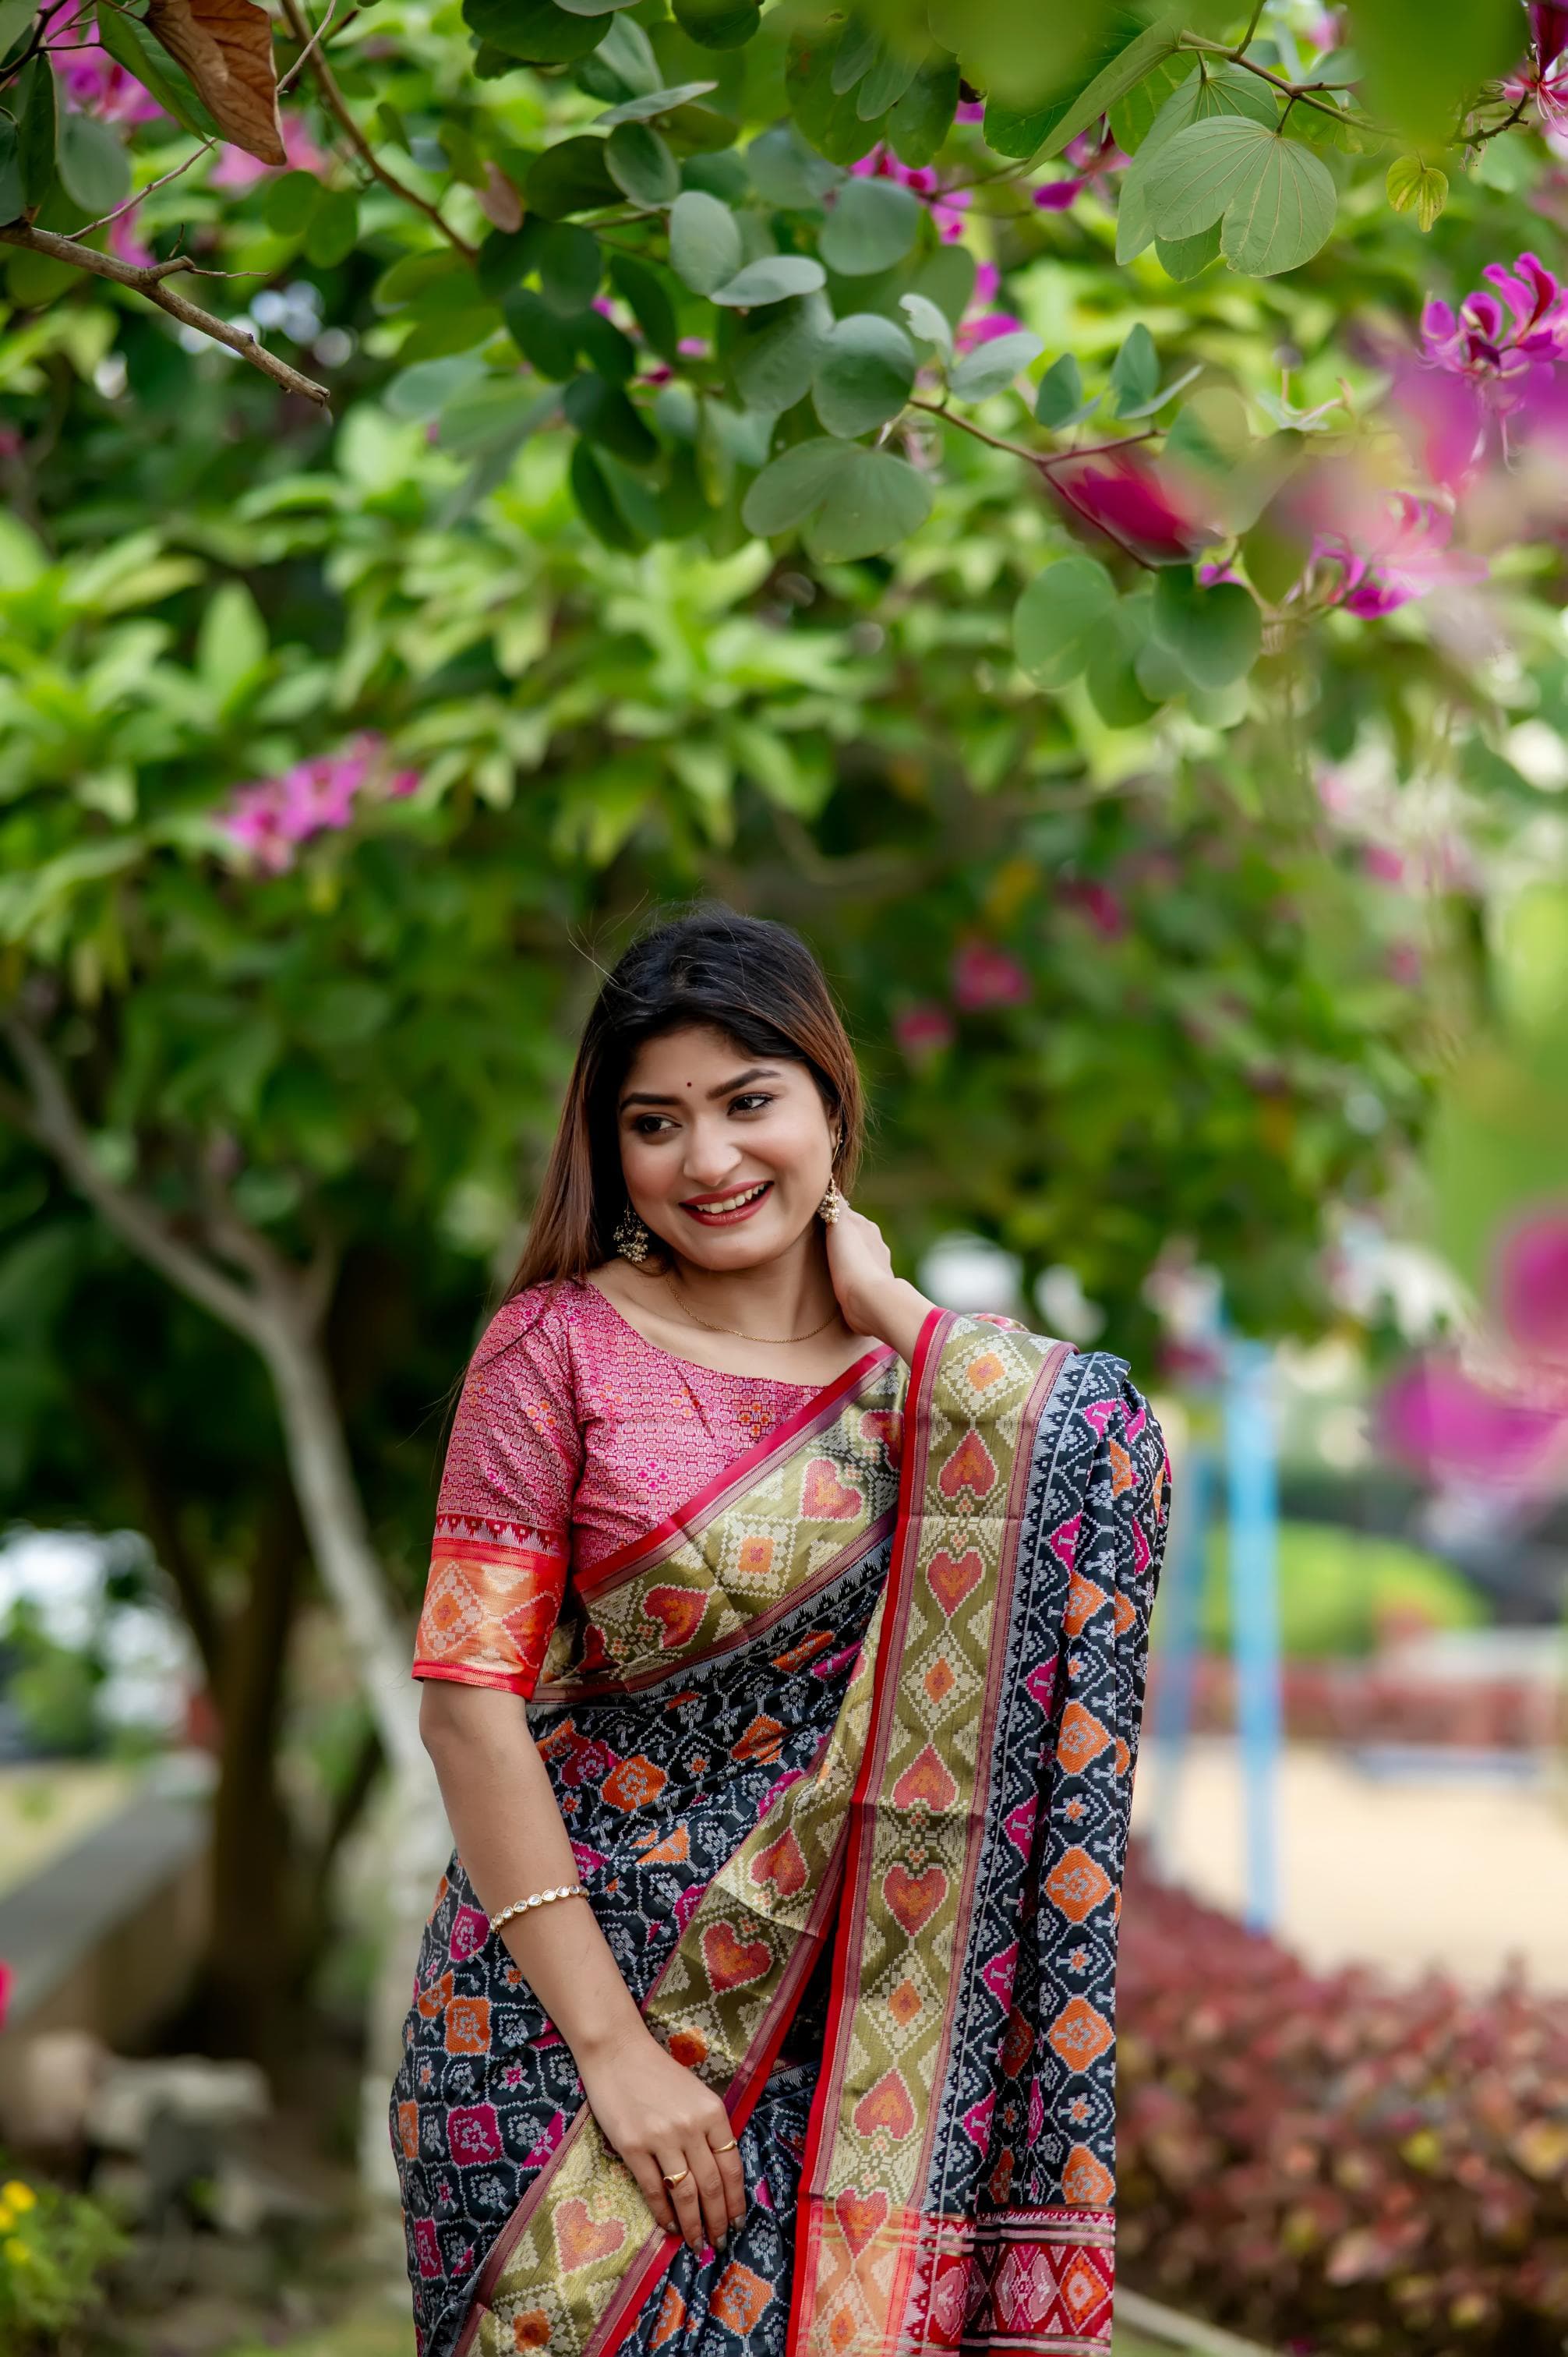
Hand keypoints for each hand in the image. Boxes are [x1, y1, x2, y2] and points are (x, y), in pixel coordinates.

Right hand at [576, 2024, 744, 2253]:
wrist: (617, 2052)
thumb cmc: (658, 2073)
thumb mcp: (696, 2095)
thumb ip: (709, 2130)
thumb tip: (719, 2179)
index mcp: (712, 2112)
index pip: (732, 2167)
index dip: (737, 2201)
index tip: (739, 2223)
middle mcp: (691, 2126)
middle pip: (711, 2185)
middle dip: (718, 2220)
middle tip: (720, 2243)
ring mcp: (661, 2138)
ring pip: (685, 2193)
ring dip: (693, 2225)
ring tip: (697, 2243)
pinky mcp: (633, 2147)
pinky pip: (654, 2190)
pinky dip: (663, 2213)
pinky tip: (669, 2226)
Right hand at [824, 1202, 932, 1362]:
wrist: (870, 1300)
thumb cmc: (852, 1262)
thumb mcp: (841, 1225)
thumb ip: (835, 1205)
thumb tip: (830, 1183)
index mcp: (867, 1227)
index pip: (845, 1212)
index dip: (830, 1212)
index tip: (815, 1213)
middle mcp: (875, 1243)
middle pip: (853, 1232)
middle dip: (838, 1233)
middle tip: (816, 1237)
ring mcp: (876, 1265)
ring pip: (856, 1253)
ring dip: (844, 1254)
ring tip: (826, 1260)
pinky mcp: (871, 1287)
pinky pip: (857, 1273)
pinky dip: (848, 1272)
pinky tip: (839, 1279)